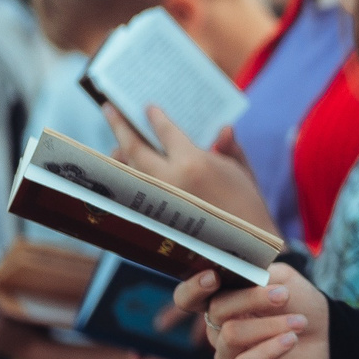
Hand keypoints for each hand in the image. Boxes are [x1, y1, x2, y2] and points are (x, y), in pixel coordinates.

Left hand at [102, 102, 275, 231]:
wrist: (244, 250)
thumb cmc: (248, 207)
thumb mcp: (242, 172)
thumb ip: (229, 148)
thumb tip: (223, 129)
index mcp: (194, 162)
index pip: (165, 131)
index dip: (155, 117)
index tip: (148, 107)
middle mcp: (169, 179)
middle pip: (135, 147)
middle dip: (120, 125)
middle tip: (109, 108)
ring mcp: (157, 200)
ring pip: (128, 171)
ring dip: (119, 152)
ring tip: (115, 142)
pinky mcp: (153, 217)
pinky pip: (133, 192)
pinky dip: (126, 178)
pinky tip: (125, 172)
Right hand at [176, 264, 328, 358]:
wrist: (328, 338)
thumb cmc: (301, 305)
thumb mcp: (283, 279)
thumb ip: (258, 273)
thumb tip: (239, 273)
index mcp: (221, 303)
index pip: (189, 298)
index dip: (194, 288)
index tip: (213, 277)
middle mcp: (218, 331)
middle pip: (216, 312)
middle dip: (253, 299)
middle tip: (284, 295)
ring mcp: (228, 358)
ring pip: (232, 336)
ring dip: (271, 325)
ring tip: (300, 322)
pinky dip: (270, 350)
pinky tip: (291, 341)